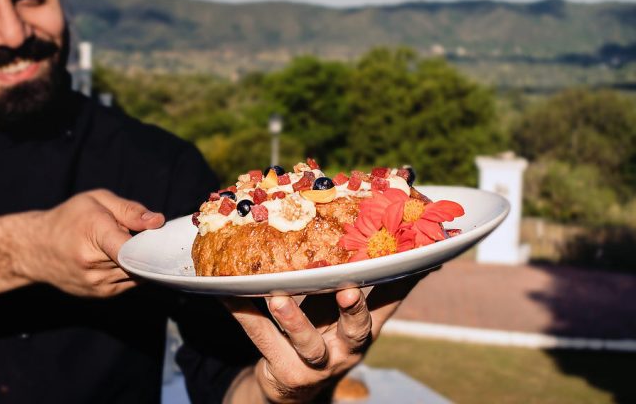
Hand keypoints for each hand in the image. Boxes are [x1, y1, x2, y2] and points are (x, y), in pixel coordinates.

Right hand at [20, 189, 163, 297]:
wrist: (36, 249)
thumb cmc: (68, 219)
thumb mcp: (96, 200)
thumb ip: (130, 210)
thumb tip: (158, 222)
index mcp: (94, 234)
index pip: (129, 249)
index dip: (151, 245)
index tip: (162, 239)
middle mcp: (94, 265)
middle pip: (139, 260)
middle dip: (147, 248)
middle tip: (144, 234)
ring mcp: (97, 284)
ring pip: (138, 273)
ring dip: (140, 261)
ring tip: (124, 244)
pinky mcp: (101, 294)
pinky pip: (130, 282)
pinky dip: (132, 270)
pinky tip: (119, 257)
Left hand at [223, 276, 422, 403]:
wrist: (292, 386)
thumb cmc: (325, 337)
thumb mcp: (349, 318)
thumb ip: (371, 290)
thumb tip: (411, 252)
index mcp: (363, 331)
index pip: (388, 306)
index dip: (399, 287)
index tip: (412, 264)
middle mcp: (344, 349)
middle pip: (355, 331)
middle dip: (354, 312)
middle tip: (349, 291)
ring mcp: (314, 363)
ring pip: (306, 341)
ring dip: (294, 318)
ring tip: (279, 297)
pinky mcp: (282, 368)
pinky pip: (260, 336)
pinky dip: (242, 311)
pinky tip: (228, 291)